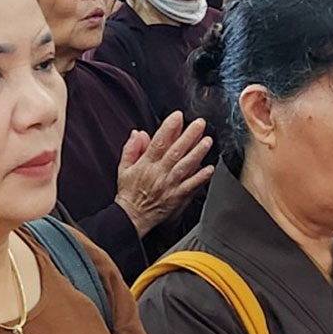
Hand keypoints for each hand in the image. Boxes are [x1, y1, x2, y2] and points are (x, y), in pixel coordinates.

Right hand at [115, 114, 213, 229]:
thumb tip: (138, 133)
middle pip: (176, 151)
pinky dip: (200, 177)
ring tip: (207, 141)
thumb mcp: (123, 168)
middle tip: (200, 124)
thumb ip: (131, 149)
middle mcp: (159, 173)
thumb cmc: (129, 193)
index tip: (178, 116)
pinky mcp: (178, 197)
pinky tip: (209, 168)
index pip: (159, 142)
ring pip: (185, 166)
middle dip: (189, 135)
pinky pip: (191, 186)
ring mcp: (170, 185)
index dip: (169, 127)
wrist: (132, 217)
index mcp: (146, 164)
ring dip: (197, 152)